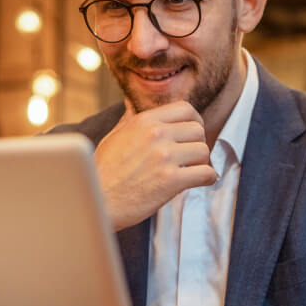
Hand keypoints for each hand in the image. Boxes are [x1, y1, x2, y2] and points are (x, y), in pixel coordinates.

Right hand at [95, 100, 215, 230]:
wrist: (97, 201)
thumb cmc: (102, 171)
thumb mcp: (113, 137)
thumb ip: (128, 120)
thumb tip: (130, 104)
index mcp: (144, 121)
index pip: (185, 108)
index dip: (194, 121)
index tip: (192, 134)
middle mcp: (156, 134)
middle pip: (198, 129)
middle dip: (198, 143)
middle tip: (191, 157)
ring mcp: (164, 157)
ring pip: (204, 151)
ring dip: (202, 162)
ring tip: (192, 171)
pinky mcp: (171, 180)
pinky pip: (206, 173)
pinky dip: (207, 178)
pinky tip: (198, 182)